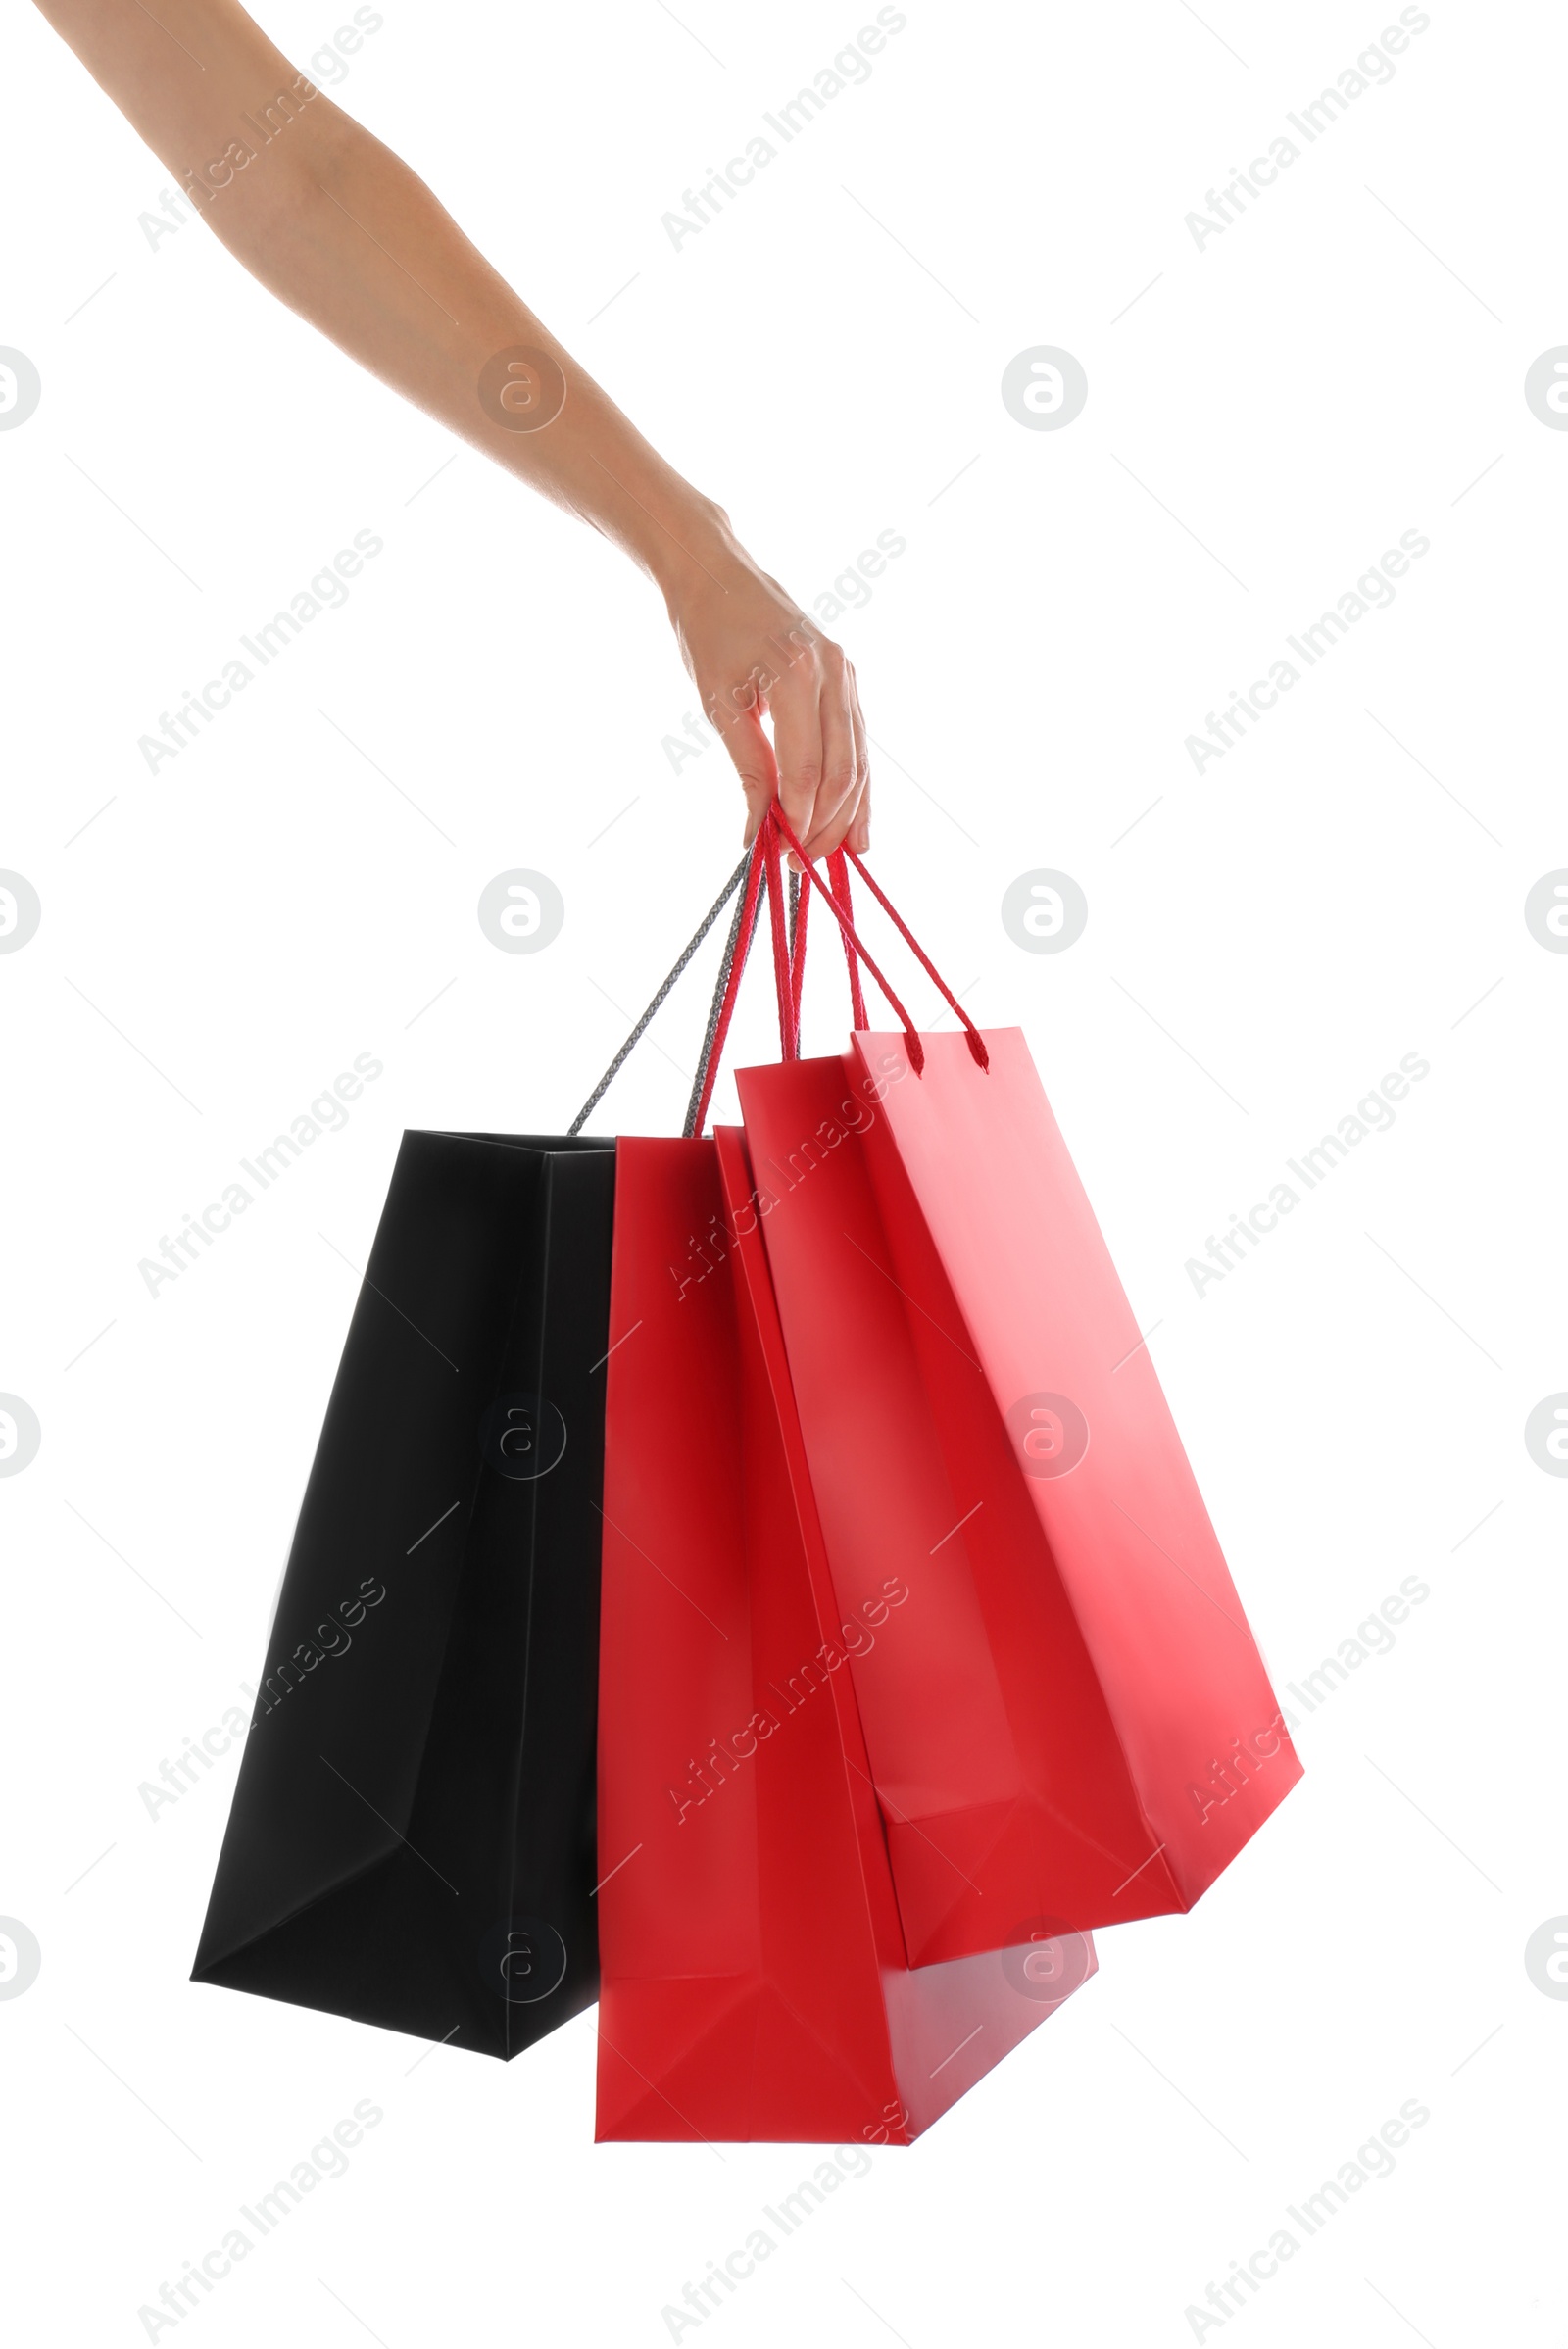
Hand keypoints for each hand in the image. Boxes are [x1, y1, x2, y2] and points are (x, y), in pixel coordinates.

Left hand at [663, 524, 870, 861]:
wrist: (720, 574)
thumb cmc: (709, 634)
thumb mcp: (719, 704)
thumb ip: (747, 768)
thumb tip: (756, 830)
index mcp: (798, 674)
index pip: (807, 767)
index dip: (800, 818)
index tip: (785, 854)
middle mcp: (834, 673)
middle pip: (842, 771)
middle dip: (825, 825)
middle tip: (803, 864)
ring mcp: (848, 676)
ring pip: (859, 762)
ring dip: (847, 815)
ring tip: (834, 858)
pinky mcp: (849, 681)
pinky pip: (858, 744)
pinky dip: (857, 788)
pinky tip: (858, 826)